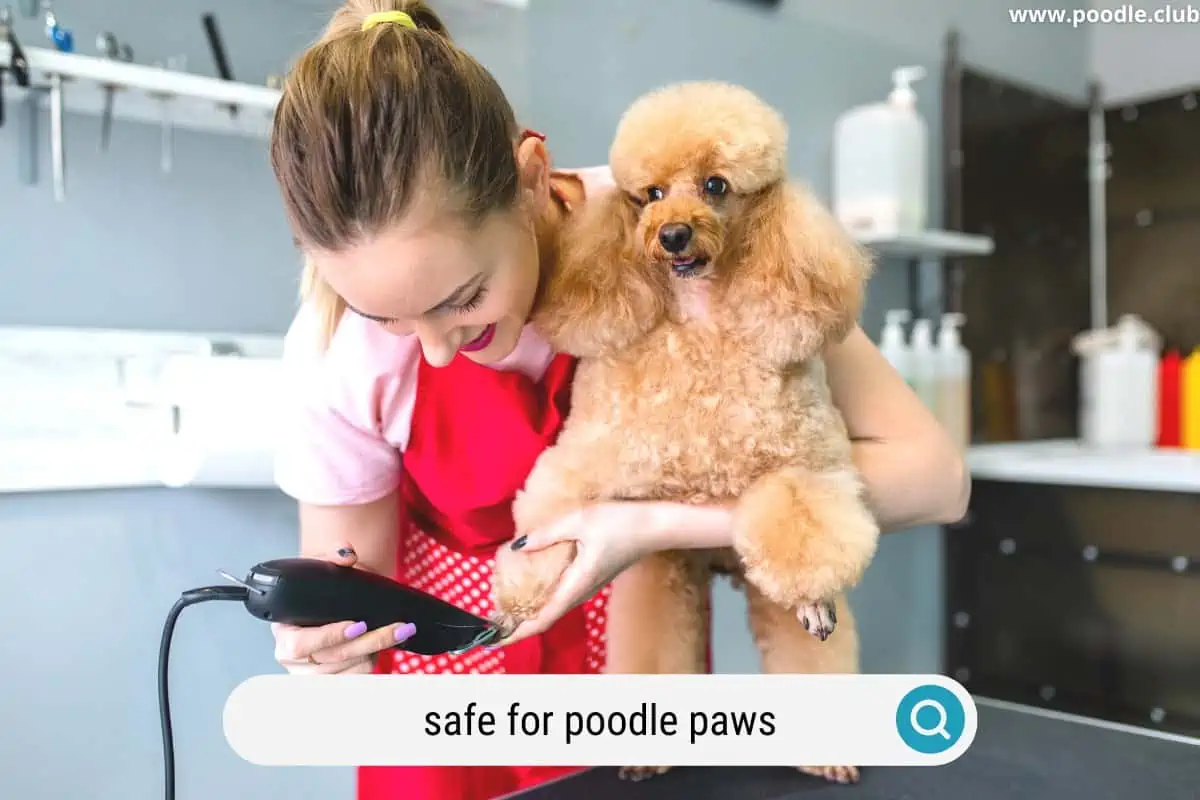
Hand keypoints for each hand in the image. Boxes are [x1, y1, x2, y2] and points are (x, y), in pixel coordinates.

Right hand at [271, 544, 416, 673]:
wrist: (325, 604)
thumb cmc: (319, 589)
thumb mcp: (321, 568)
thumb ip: (333, 555)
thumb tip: (347, 553)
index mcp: (283, 633)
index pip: (300, 645)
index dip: (329, 636)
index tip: (358, 625)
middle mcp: (292, 658)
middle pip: (334, 658)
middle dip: (371, 642)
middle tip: (398, 627)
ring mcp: (311, 674)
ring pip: (349, 669)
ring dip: (376, 651)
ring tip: (398, 632)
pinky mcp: (330, 680)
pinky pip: (355, 678)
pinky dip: (372, 662)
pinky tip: (384, 646)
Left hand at [498, 502, 661, 645]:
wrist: (658, 525)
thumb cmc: (622, 523)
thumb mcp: (580, 521)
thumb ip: (547, 534)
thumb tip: (518, 547)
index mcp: (577, 584)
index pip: (543, 618)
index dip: (517, 631)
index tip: (494, 639)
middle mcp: (582, 592)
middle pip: (546, 618)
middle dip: (518, 625)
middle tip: (491, 626)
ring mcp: (589, 586)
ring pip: (555, 607)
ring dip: (531, 613)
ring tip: (507, 610)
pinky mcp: (594, 577)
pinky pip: (563, 595)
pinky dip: (544, 599)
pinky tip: (534, 588)